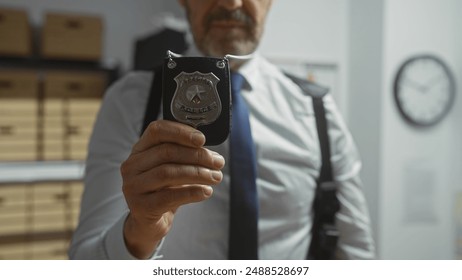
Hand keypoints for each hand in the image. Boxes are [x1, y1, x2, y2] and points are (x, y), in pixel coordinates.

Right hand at [120, 120, 224, 258]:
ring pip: (168, 173)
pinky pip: (169, 196)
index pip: (157, 131)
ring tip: (216, 177)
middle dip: (197, 156)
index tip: (203, 139)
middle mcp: (132, 165)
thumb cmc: (163, 190)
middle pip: (167, 152)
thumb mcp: (171, 169)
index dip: (181, 132)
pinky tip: (206, 192)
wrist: (149, 222)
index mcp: (140, 150)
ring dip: (198, 173)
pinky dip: (191, 192)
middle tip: (218, 162)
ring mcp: (133, 186)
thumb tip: (213, 155)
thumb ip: (185, 157)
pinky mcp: (141, 207)